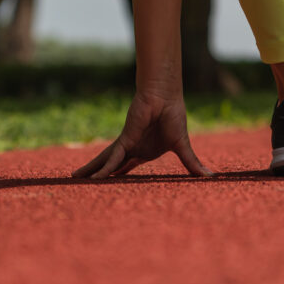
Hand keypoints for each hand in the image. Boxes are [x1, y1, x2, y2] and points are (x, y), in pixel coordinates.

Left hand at [73, 91, 212, 178]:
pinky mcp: (125, 141)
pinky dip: (105, 169)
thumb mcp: (181, 146)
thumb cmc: (173, 117)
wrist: (166, 97)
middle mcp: (132, 149)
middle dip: (98, 176)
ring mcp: (126, 145)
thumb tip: (211, 177)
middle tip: (83, 184)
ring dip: (91, 171)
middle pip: (112, 166)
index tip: (109, 186)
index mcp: (143, 152)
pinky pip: (113, 159)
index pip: (128, 168)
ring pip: (106, 163)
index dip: (119, 177)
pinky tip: (95, 179)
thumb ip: (191, 163)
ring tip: (73, 178)